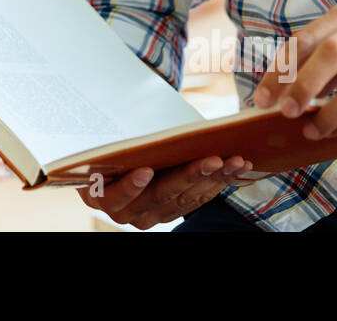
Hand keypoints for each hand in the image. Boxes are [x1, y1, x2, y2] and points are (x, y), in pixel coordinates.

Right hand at [77, 156, 255, 229]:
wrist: (110, 167)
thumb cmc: (108, 149)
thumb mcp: (106, 145)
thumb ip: (117, 144)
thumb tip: (129, 121)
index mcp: (101, 195)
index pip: (116, 195)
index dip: (131, 186)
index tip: (145, 170)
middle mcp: (125, 212)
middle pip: (159, 197)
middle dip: (189, 177)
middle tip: (213, 160)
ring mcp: (149, 216)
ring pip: (184, 200)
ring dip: (213, 179)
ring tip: (234, 161)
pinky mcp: (170, 214)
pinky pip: (196, 201)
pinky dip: (217, 183)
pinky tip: (234, 168)